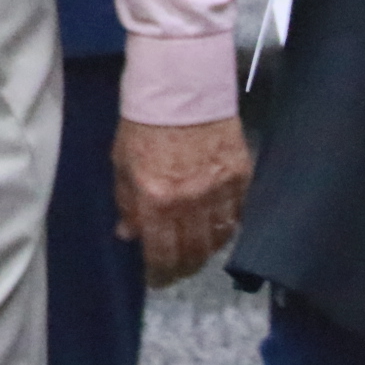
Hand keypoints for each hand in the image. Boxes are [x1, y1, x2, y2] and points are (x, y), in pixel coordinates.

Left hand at [113, 115, 250, 286]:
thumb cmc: (143, 121)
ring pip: (219, 239)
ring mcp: (220, 190)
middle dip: (183, 268)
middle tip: (177, 269)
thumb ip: (127, 202)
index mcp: (156, 199)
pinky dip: (229, 226)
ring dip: (206, 250)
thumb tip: (129, 234)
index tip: (157, 280)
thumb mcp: (122, 162)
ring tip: (197, 250)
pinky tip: (220, 227)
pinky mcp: (242, 175)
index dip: (160, 274)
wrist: (182, 84)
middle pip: (194, 254)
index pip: (161, 254)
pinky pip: (239, 215)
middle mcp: (190, 202)